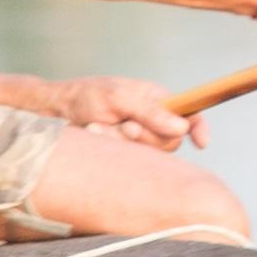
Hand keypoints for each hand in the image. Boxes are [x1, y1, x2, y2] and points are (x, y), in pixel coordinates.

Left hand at [47, 73, 200, 152]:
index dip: (199, 128)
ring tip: (101, 127)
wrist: (54, 112)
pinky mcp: (124, 154)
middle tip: (125, 127)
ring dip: (123, 141)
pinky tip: (95, 134)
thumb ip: (150, 112)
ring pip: (149, 153)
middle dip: (146, 136)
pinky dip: (111, 147)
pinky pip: (130, 160)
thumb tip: (182, 127)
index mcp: (156, 100)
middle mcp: (152, 121)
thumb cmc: (86, 96)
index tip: (202, 142)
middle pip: (170, 141)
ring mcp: (138, 139)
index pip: (189, 114)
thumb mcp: (118, 98)